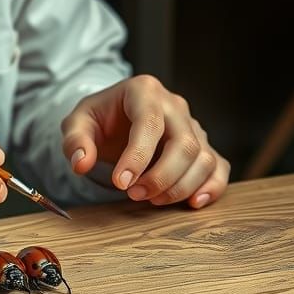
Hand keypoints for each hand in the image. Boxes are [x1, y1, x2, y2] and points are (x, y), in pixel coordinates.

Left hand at [60, 75, 229, 208]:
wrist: (116, 119)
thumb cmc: (99, 119)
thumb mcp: (77, 123)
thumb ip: (75, 141)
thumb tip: (81, 163)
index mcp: (144, 91)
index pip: (149, 123)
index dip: (137, 157)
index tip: (121, 183)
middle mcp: (175, 105)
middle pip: (184, 144)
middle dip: (160, 176)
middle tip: (134, 195)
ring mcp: (193, 126)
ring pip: (203, 159)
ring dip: (180, 187)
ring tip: (151, 200)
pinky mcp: (202, 146)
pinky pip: (218, 166)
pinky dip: (212, 187)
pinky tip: (193, 203)